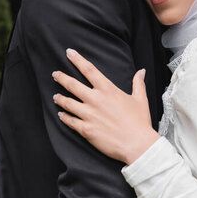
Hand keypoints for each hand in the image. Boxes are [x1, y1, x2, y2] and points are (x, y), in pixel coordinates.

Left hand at [53, 48, 159, 164]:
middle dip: (61, 78)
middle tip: (55, 74)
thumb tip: (141, 71)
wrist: (137, 145)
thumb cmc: (140, 122)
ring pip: (68, 103)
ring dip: (60, 98)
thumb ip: (138, 83)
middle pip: (72, 84)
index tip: (69, 52)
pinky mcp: (86, 130)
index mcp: (108, 90)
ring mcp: (89, 115)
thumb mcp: (140, 100)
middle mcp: (95, 100)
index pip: (89, 69)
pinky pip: (70, 121)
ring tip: (55, 96)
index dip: (77, 60)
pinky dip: (64, 117)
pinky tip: (61, 114)